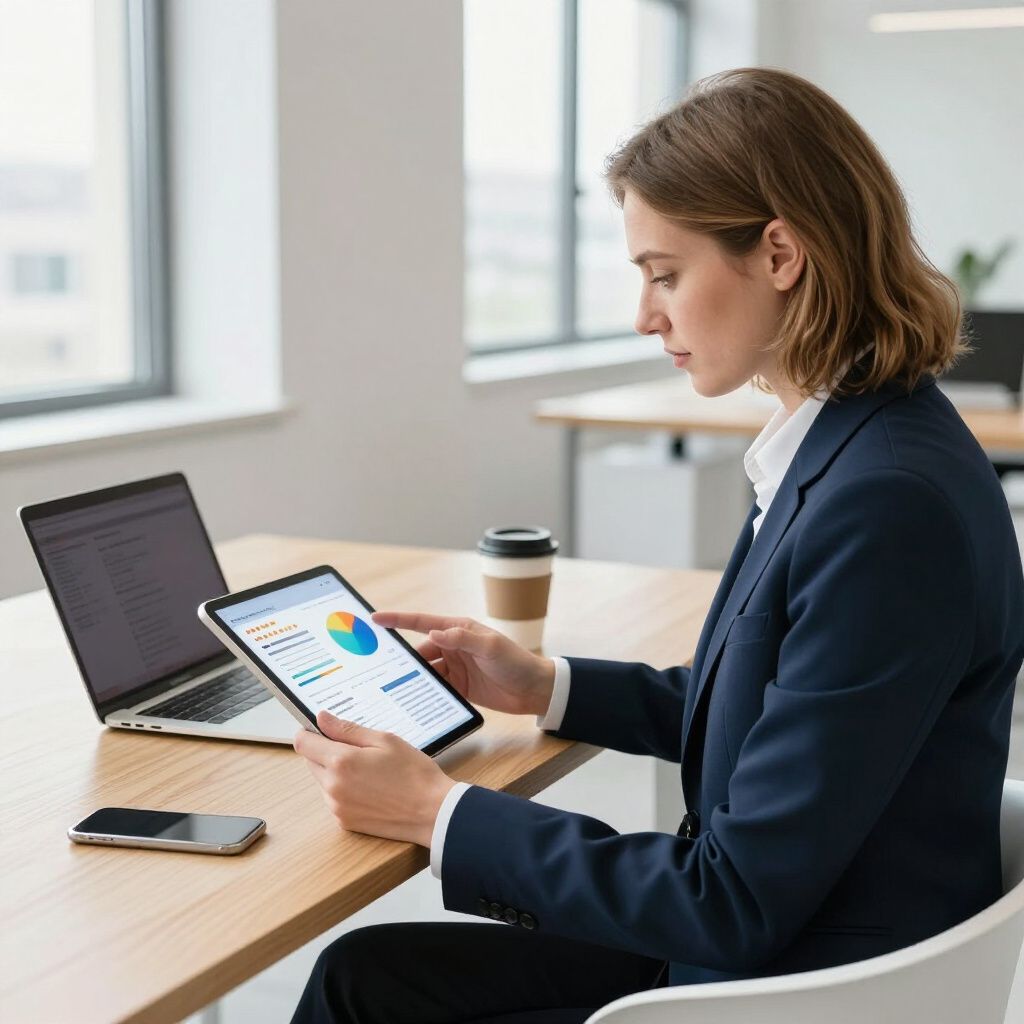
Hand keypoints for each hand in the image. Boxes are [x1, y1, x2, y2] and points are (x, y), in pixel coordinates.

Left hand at [294, 710, 456, 846]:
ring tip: (369, 772)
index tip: (322, 729)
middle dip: (327, 751)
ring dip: (336, 773)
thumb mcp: (385, 740)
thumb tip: (322, 718)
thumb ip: (347, 729)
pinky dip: (345, 791)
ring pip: (323, 781)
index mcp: (341, 762)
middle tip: (359, 750)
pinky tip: (370, 788)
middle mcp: (333, 787)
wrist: (432, 812)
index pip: (303, 742)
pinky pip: (334, 799)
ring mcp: (337, 807)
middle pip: (311, 761)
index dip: (310, 731)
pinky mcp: (344, 822)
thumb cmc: (414, 773)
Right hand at [371, 611, 555, 716]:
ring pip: (425, 672)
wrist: (535, 690)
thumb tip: (433, 633)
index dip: (398, 620)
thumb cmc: (517, 662)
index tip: (376, 619)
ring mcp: (455, 668)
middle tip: (380, 668)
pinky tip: (411, 700)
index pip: (422, 623)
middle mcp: (453, 647)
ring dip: (412, 679)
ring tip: (392, 688)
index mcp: (458, 630)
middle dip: (403, 659)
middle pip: (420, 652)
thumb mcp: (491, 648)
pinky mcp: (459, 688)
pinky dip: (424, 693)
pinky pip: (435, 688)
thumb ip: (462, 639)